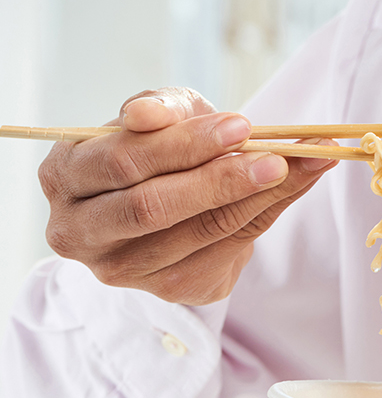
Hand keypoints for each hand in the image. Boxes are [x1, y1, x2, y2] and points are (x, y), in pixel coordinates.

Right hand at [38, 87, 337, 304]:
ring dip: (256, 198)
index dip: (184, 144)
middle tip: (277, 156)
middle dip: (221, 179)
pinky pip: (223, 252)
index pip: (125, 160)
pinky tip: (296, 185)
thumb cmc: (154, 150)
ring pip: (195, 234)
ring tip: (303, 165)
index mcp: (64, 176)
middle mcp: (80, 232)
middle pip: (154, 206)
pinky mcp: (165, 289)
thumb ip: (160, 108)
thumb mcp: (157, 116)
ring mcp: (121, 270)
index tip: (241, 125)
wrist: (164, 205)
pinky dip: (266, 215)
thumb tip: (149, 112)